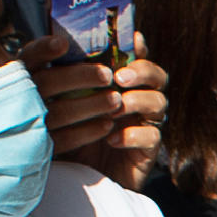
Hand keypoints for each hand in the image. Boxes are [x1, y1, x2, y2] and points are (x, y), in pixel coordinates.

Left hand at [29, 36, 162, 189]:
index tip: (133, 39)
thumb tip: (56, 44)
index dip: (139, 48)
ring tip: (115, 108)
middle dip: (143, 71)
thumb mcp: (62, 104)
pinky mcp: (147, 151)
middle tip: (121, 77)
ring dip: (138, 101)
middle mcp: (138, 101)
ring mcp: (145, 125)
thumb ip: (66, 78)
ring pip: (160, 103)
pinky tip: (111, 139)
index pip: (138, 59)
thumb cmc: (68, 136)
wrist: (76, 177)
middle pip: (158, 77)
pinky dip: (132, 136)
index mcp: (121, 85)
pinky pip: (151, 136)